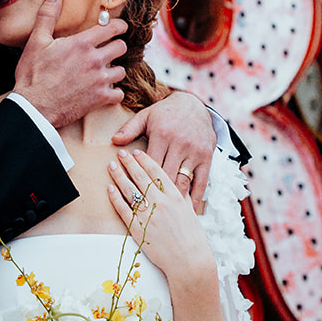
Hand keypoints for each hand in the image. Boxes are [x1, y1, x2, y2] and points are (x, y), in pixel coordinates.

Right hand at [13, 0, 127, 129]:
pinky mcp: (100, 99)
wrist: (34, 106)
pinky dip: (114, 93)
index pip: (112, 28)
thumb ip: (48, 15)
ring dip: (114, 70)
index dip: (119, 26)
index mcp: (82, 43)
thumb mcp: (37, 41)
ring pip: (121, 71)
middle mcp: (95, 60)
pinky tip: (105, 91)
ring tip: (105, 71)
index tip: (120, 28)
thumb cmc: (33, 74)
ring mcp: (99, 80)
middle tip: (110, 49)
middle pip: (121, 48)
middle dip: (117, 46)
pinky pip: (119, 94)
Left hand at [107, 147, 214, 281]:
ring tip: (112, 166)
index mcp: (175, 197)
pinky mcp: (138, 229)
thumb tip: (177, 186)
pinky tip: (110, 188)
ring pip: (130, 190)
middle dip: (129, 163)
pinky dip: (115, 198)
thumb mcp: (190, 212)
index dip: (145, 161)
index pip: (157, 172)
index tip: (137, 153)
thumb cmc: (193, 239)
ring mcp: (149, 215)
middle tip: (121, 154)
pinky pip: (123, 209)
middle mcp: (161, 203)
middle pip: (141, 177)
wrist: (189, 261)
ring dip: (119, 176)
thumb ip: (182, 197)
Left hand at [111, 92, 216, 212]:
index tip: (134, 196)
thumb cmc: (165, 113)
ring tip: (165, 216)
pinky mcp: (207, 158)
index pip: (149, 165)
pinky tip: (189, 210)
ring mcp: (195, 152)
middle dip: (156, 196)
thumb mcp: (146, 116)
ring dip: (174, 200)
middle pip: (165, 177)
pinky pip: (202, 181)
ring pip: (183, 181)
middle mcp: (180, 144)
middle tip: (147, 212)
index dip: (140, 181)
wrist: (194, 105)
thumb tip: (114, 142)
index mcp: (162, 135)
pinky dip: (196, 198)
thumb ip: (129, 129)